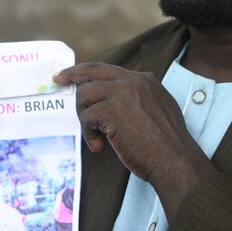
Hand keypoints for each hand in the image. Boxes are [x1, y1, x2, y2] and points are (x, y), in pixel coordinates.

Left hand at [53, 62, 215, 219]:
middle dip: (71, 74)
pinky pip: (87, 117)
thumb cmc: (167, 144)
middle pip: (92, 72)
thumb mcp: (159, 109)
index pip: (108, 70)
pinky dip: (89, 134)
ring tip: (95, 136)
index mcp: (145, 80)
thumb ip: (139, 98)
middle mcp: (133, 81)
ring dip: (84, 118)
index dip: (87, 72)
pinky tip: (100, 146)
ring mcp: (121, 93)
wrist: (174, 160)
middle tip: (57, 80)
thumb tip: (113, 100)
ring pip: (84, 95)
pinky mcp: (111, 110)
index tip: (71, 74)